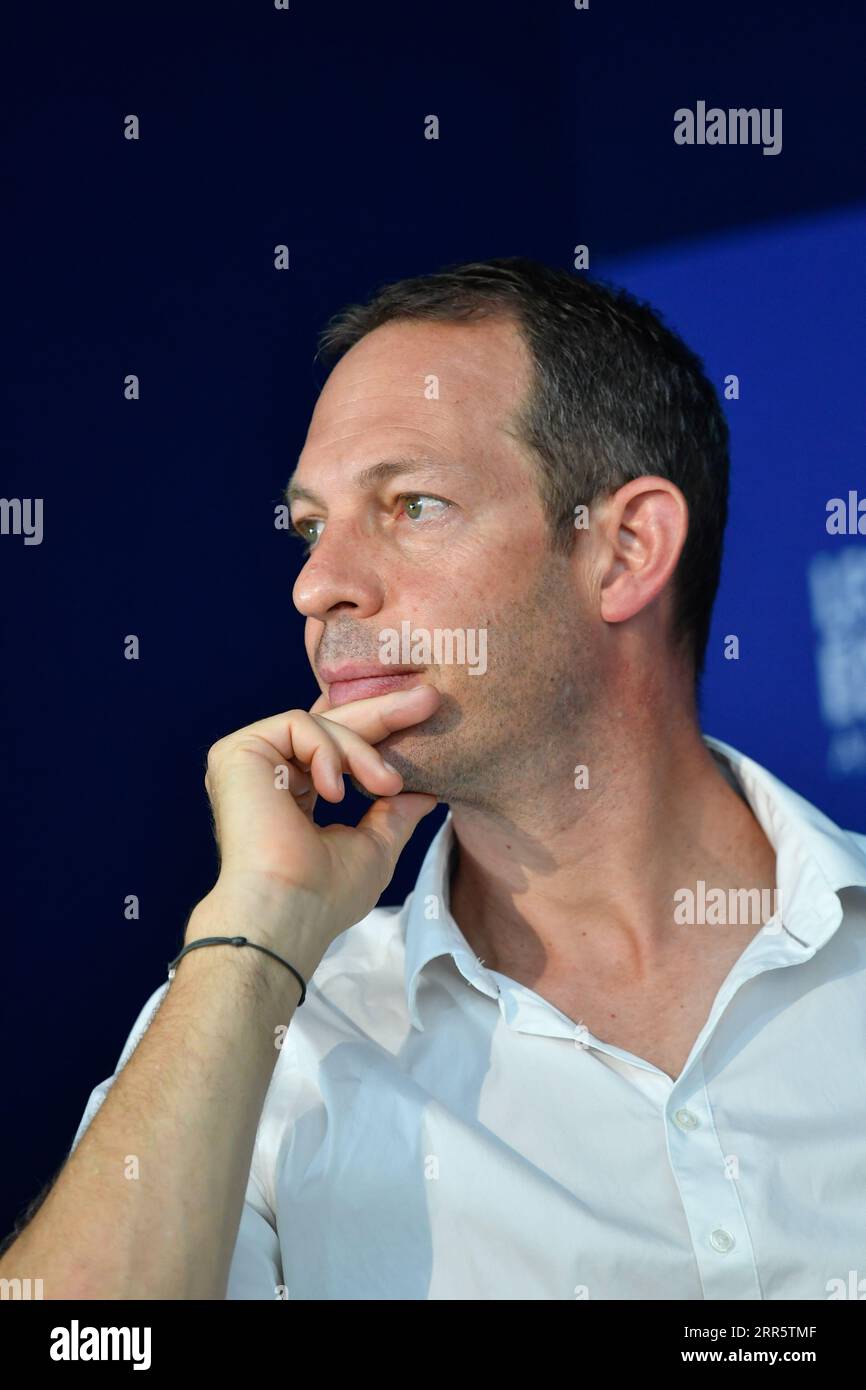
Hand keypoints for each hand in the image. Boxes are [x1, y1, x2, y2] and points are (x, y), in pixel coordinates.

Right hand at [195, 684, 440, 954]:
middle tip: (428, 700)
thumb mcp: (375, 847)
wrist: (287, 910)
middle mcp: (270, 775)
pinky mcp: (238, 751)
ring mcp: (252, 763)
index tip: (425, 715)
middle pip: (331, 726)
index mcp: (294, 798)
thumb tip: (426, 792)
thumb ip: (394, 814)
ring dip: (362, 750)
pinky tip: (336, 793)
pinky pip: (297, 724)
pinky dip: (327, 752)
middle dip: (384, 713)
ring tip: (388, 784)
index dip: (378, 731)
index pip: (336, 750)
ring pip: (320, 723)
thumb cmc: (327, 894)